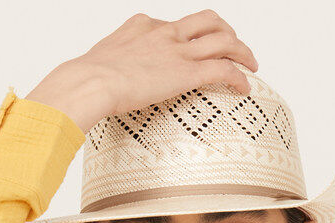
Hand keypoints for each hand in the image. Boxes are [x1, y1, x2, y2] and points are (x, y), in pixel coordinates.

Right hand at [28, 12, 258, 132]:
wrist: (89, 82)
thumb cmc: (84, 81)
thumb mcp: (95, 67)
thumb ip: (104, 72)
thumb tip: (87, 89)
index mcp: (141, 27)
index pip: (172, 24)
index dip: (188, 35)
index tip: (191, 47)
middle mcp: (163, 33)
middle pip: (206, 20)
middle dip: (225, 31)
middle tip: (234, 46)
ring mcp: (177, 51)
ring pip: (223, 39)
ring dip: (241, 50)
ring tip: (250, 64)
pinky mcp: (187, 72)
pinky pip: (223, 69)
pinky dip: (239, 77)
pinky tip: (245, 88)